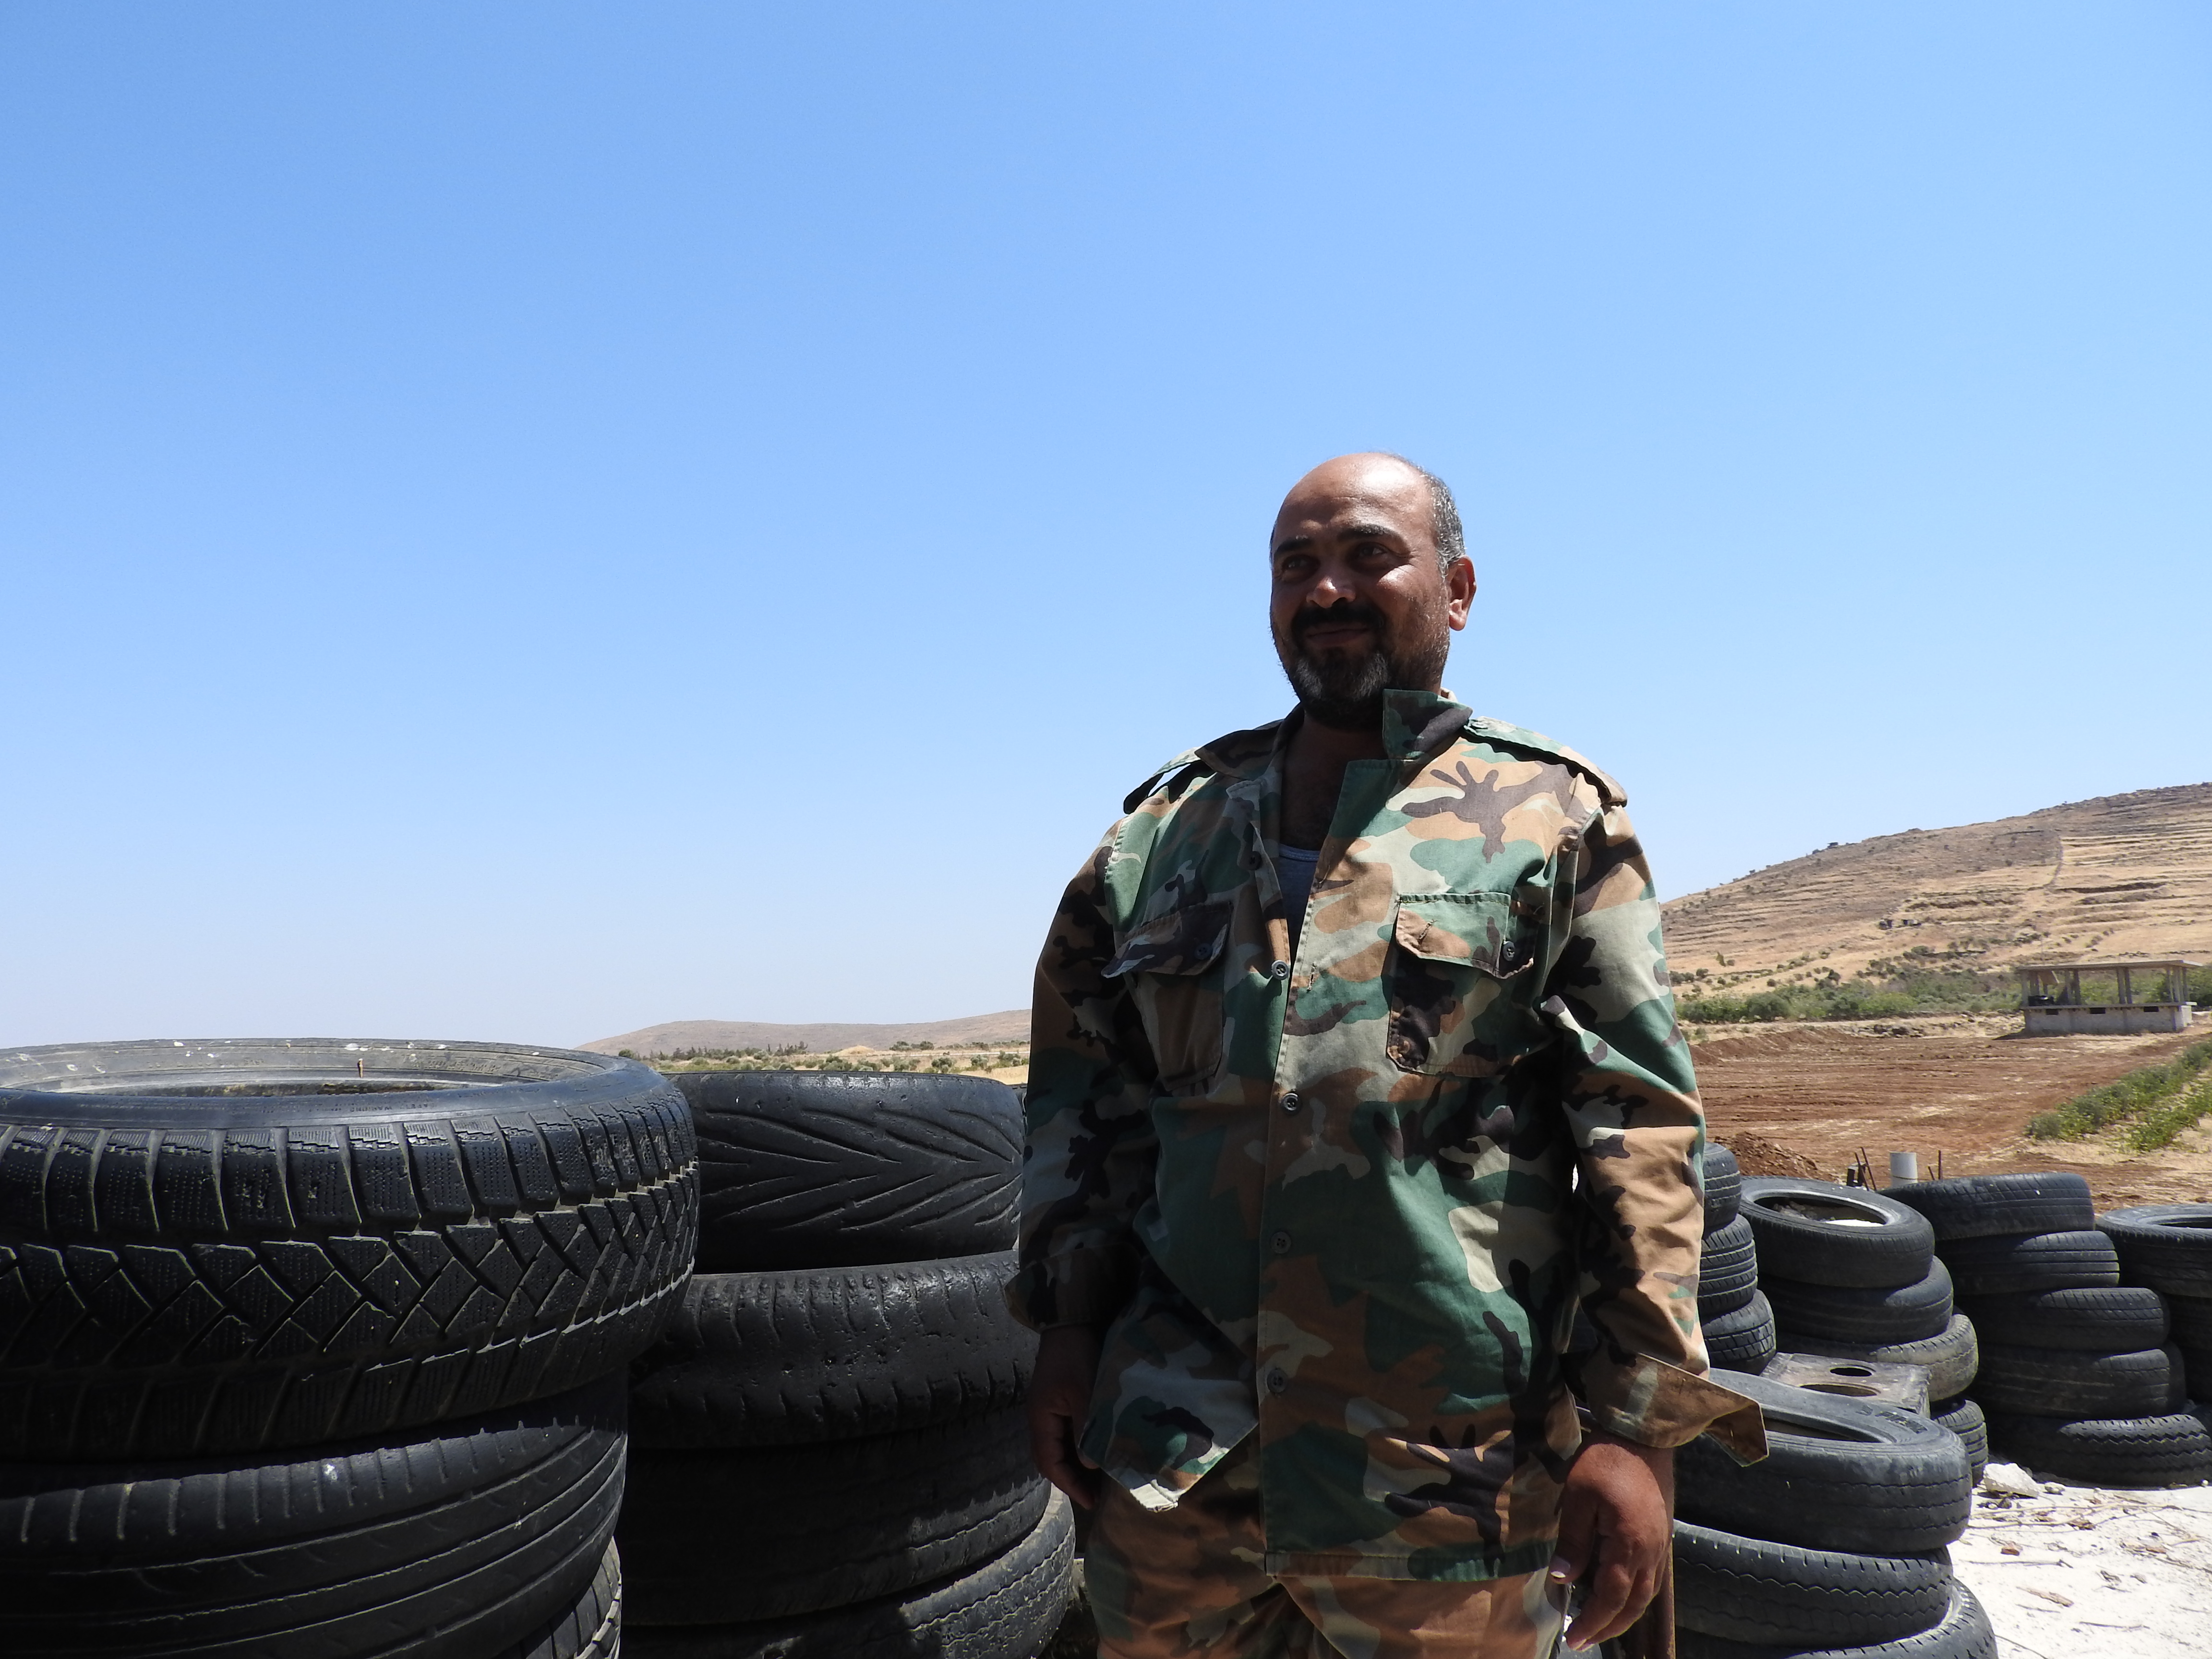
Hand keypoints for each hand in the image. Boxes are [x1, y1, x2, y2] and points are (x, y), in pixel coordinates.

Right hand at [1028, 1325, 1104, 1508]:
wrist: (1072, 1320)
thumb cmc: (1077, 1356)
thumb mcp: (1084, 1394)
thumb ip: (1085, 1431)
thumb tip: (1090, 1464)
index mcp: (1041, 1418)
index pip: (1049, 1462)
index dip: (1069, 1484)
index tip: (1090, 1502)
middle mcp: (1041, 1417)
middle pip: (1051, 1458)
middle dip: (1071, 1479)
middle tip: (1097, 1496)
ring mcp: (1050, 1407)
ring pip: (1060, 1445)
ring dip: (1076, 1463)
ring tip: (1100, 1478)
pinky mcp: (1062, 1398)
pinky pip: (1067, 1431)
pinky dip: (1080, 1446)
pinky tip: (1097, 1449)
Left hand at [1551, 1430, 1674, 1650]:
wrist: (1643, 1434)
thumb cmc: (1605, 1460)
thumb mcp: (1578, 1497)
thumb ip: (1572, 1542)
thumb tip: (1560, 1579)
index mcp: (1629, 1545)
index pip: (1610, 1597)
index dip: (1592, 1622)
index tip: (1573, 1639)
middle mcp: (1651, 1552)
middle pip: (1633, 1604)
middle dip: (1608, 1626)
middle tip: (1584, 1640)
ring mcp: (1660, 1545)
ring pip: (1646, 1594)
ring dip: (1625, 1615)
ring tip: (1601, 1625)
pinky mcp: (1662, 1535)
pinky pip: (1652, 1577)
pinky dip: (1637, 1595)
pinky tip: (1622, 1595)